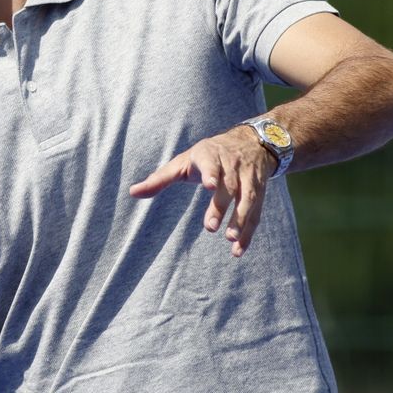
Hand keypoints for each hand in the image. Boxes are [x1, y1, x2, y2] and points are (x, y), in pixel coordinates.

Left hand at [128, 125, 277, 255]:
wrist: (252, 142)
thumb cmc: (208, 156)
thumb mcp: (183, 161)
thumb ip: (160, 178)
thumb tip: (133, 192)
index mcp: (210, 154)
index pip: (212, 163)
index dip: (212, 173)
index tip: (210, 185)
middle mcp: (232, 165)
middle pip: (230, 185)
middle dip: (222, 206)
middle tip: (211, 227)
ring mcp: (248, 178)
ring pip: (247, 199)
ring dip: (241, 220)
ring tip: (230, 240)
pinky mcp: (259, 191)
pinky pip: (256, 213)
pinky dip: (249, 232)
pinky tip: (238, 250)